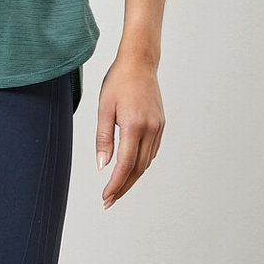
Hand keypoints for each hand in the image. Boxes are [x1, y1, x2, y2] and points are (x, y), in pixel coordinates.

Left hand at [95, 53, 164, 206]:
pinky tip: (130, 169)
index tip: (106, 197)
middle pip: (138, 169)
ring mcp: (158, 127)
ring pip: (146, 162)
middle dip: (123, 187)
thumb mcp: (104, 109)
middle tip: (109, 200)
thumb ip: (104, 138)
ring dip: (132, 178)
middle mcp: (150, 129)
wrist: (140, 63)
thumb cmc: (118, 81)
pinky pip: (152, 151)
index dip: (115, 184)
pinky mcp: (161, 124)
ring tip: (117, 188)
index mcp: (134, 125)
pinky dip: (141, 164)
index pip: (125, 165)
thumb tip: (102, 165)